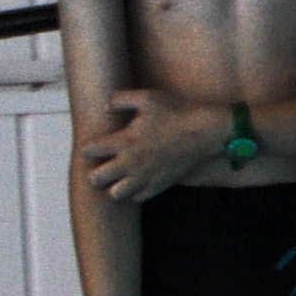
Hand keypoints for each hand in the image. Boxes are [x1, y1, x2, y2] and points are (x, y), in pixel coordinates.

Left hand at [80, 91, 230, 201]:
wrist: (207, 130)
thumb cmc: (177, 111)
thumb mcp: (147, 98)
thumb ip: (120, 99)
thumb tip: (105, 107)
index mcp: (124, 141)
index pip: (89, 151)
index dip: (88, 148)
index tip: (95, 145)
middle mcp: (131, 163)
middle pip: (95, 179)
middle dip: (94, 172)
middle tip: (103, 164)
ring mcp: (146, 176)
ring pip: (115, 194)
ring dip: (113, 185)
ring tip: (119, 175)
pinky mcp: (160, 184)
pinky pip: (137, 198)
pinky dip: (133, 191)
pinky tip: (138, 179)